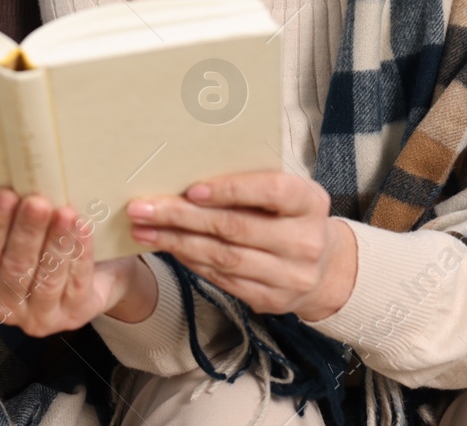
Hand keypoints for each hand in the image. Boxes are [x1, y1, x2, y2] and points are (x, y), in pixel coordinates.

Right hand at [0, 188, 154, 336]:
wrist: (96, 277)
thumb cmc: (47, 247)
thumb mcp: (24, 236)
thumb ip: (14, 219)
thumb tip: (15, 178)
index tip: (4, 195)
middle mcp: (7, 306)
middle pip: (16, 267)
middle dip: (27, 232)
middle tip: (36, 202)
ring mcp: (41, 317)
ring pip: (47, 277)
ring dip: (55, 242)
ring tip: (64, 213)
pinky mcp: (74, 315)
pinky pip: (77, 282)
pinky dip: (79, 253)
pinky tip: (82, 229)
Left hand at [126, 171, 356, 320]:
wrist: (323, 267)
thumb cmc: (290, 215)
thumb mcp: (286, 190)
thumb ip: (251, 180)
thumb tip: (189, 166)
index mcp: (310, 202)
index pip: (271, 191)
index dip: (231, 189)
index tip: (191, 188)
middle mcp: (305, 242)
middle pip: (236, 228)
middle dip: (182, 216)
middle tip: (143, 207)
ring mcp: (290, 276)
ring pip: (223, 258)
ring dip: (176, 242)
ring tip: (143, 228)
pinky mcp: (271, 300)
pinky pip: (222, 279)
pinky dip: (190, 261)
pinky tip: (167, 247)